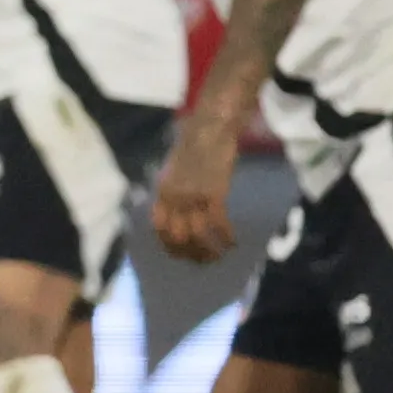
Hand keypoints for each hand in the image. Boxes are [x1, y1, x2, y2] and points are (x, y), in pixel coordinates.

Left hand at [152, 127, 239, 261]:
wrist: (209, 130)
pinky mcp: (213, 194)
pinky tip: (233, 243)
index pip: (159, 228)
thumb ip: (173, 192)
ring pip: (198, 236)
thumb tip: (177, 213)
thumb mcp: (173, 171)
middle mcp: (173, 198)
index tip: (181, 256)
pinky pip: (219, 224)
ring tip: (220, 256)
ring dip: (209, 251)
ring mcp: (192, 197)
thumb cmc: (193, 148)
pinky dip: (226, 237)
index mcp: (162, 193)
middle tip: (204, 261)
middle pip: (177, 237)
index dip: (169, 246)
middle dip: (191, 254)